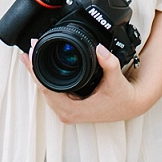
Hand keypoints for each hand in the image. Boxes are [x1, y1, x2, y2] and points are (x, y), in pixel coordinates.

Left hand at [20, 41, 146, 123]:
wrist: (131, 105)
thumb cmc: (123, 96)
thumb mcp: (116, 79)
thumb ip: (108, 63)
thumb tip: (99, 48)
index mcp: (73, 110)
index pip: (46, 88)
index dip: (36, 70)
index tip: (31, 52)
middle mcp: (67, 114)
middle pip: (42, 89)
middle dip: (34, 68)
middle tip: (30, 47)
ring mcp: (68, 112)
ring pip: (46, 90)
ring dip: (39, 72)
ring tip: (32, 54)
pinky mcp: (70, 107)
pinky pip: (52, 92)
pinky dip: (47, 77)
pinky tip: (43, 66)